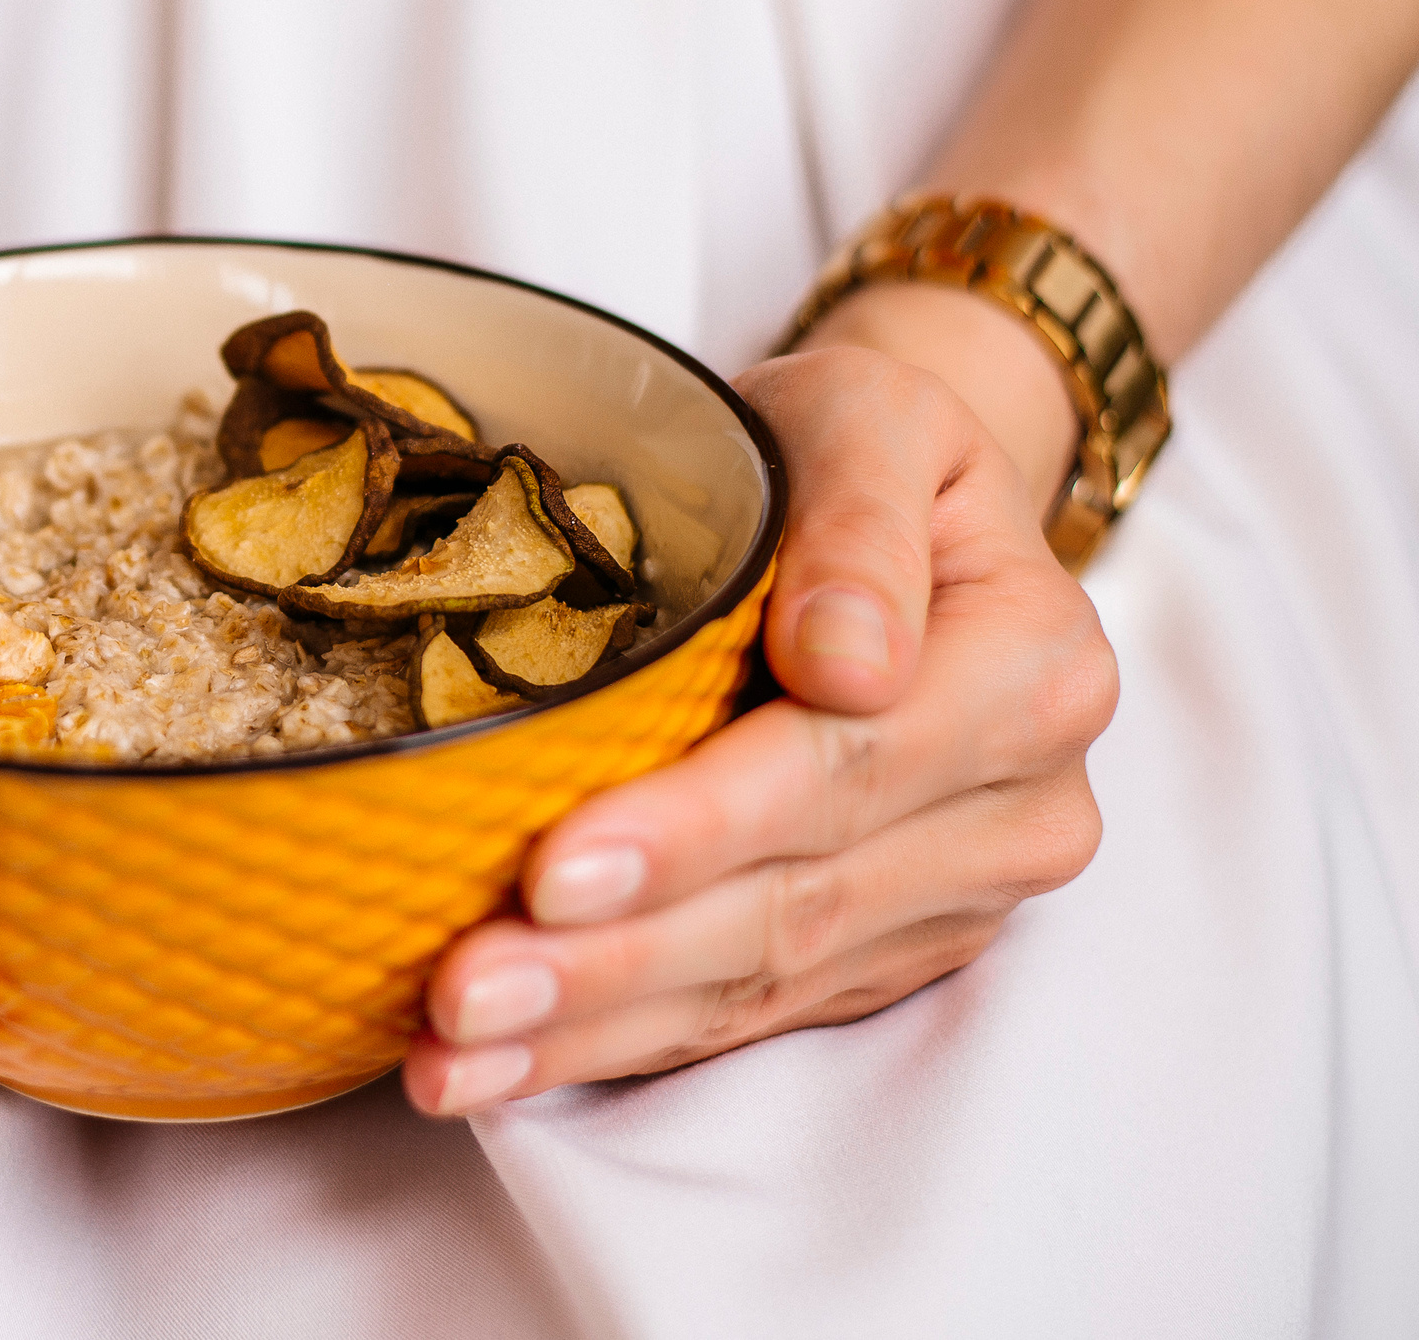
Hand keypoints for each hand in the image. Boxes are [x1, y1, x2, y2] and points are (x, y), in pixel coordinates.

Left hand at [404, 346, 1114, 1113]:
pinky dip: (612, 1044)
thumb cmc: (857, 448)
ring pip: (757, 985)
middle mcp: (1018, 810)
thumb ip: (862, 517)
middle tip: (462, 994)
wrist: (896, 507)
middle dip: (612, 962)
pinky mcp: (883, 953)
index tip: (555, 871)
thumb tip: (851, 659)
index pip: (838, 768)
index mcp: (1029, 672)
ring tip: (450, 1055)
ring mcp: (954, 899)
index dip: (695, 829)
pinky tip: (496, 1068)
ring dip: (592, 1031)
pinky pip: (742, 1014)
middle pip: (790, 906)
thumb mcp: (866, 412)